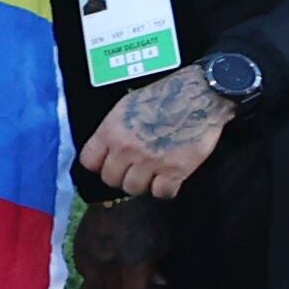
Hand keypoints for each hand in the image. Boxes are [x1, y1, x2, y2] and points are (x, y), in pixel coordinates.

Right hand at [69, 196, 168, 288]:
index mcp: (133, 267)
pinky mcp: (80, 247)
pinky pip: (83, 268)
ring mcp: (92, 258)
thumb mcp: (161, 241)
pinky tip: (92, 276)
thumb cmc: (145, 216)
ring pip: (94, 284)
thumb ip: (157, 264)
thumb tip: (157, 282)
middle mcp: (110, 267)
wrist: (115, 193)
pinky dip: (90, 274)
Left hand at [78, 66, 238, 199]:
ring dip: (142, 184)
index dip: (98, 165)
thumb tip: (105, 148)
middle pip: (110, 179)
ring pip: (133, 189)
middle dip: (120, 176)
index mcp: (111, 130)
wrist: (199, 95)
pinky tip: (169, 179)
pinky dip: (165, 189)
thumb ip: (112, 129)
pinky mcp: (175, 170)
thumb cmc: (165, 95)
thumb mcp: (126, 105)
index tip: (108, 164)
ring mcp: (150, 161)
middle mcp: (126, 148)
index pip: (88, 161)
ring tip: (150, 175)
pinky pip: (161, 193)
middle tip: (132, 170)